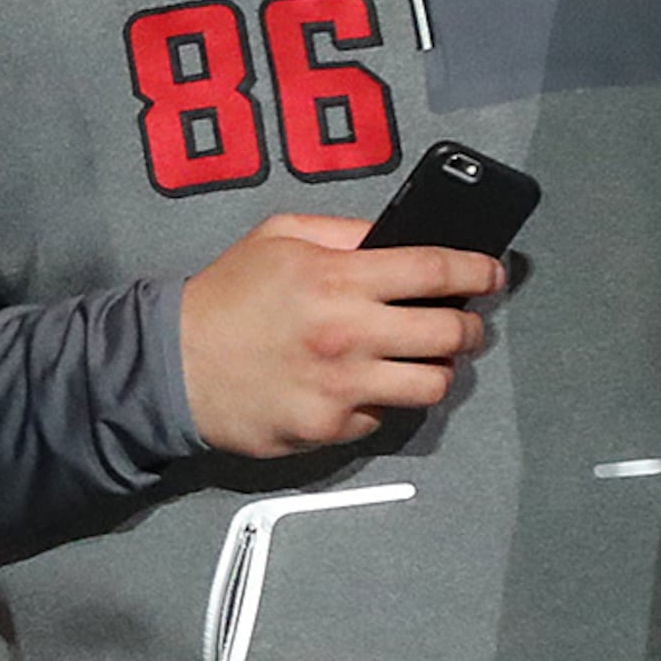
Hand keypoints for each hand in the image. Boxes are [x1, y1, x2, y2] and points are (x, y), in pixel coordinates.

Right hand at [177, 213, 498, 456]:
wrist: (170, 366)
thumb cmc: (222, 299)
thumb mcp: (275, 237)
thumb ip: (342, 232)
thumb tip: (398, 239)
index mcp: (336, 278)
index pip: (436, 271)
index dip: (477, 270)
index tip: (489, 274)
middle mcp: (348, 334)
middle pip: (451, 333)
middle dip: (469, 325)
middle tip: (462, 323)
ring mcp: (343, 387)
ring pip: (434, 384)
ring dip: (436, 368)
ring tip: (419, 358)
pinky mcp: (332, 428)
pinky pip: (386, 415)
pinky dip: (382, 399)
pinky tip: (360, 384)